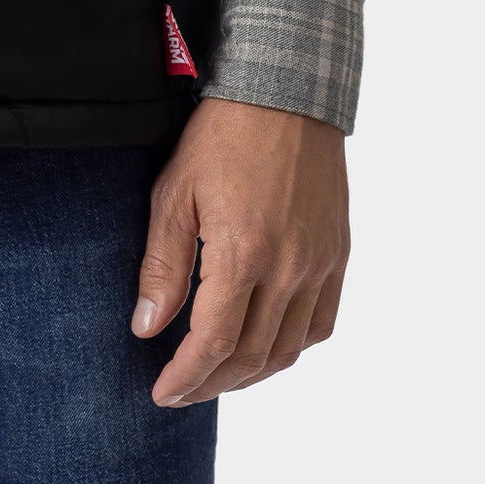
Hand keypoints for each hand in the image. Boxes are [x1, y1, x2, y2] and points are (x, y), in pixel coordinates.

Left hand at [131, 98, 348, 406]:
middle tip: (181, 391)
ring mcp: (320, 263)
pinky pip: (322, 322)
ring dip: (252, 374)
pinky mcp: (338, 253)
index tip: (161, 393)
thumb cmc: (223, 134)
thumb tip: (146, 328)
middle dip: (212, 384)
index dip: (186, 377)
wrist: (286, 90)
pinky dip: (293, 347)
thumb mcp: (175, 192)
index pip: (214, 343)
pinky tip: (267, 346)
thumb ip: (163, 266)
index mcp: (244, 253)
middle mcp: (289, 268)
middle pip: (252, 356)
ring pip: (289, 348)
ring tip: (218, 377)